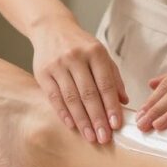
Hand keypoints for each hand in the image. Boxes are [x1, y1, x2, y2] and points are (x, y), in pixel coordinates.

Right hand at [31, 15, 128, 143]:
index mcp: (95, 52)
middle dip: (98, 118)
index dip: (111, 106)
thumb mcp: (100, 54)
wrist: (51, 28)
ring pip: (71, 98)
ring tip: (90, 137)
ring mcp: (58, 65)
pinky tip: (72, 126)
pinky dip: (64, 113)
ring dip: (82, 120)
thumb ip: (113, 76)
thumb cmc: (80, 45)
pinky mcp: (43, 73)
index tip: (116, 125)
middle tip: (104, 138)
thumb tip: (123, 101)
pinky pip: (54, 97)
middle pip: (88, 94)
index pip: (105, 84)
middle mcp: (76, 57)